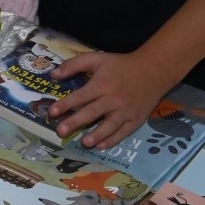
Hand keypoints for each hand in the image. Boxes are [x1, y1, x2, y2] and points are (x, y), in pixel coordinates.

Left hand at [47, 50, 166, 149]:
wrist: (153, 71)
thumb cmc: (120, 65)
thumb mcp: (97, 58)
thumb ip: (74, 65)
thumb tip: (53, 75)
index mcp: (102, 85)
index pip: (80, 96)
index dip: (65, 104)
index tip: (51, 112)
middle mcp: (113, 100)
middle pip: (92, 113)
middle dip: (75, 122)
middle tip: (60, 132)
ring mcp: (126, 112)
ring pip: (109, 126)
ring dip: (96, 135)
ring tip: (84, 143)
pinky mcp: (136, 120)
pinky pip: (123, 133)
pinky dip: (112, 140)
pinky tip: (101, 146)